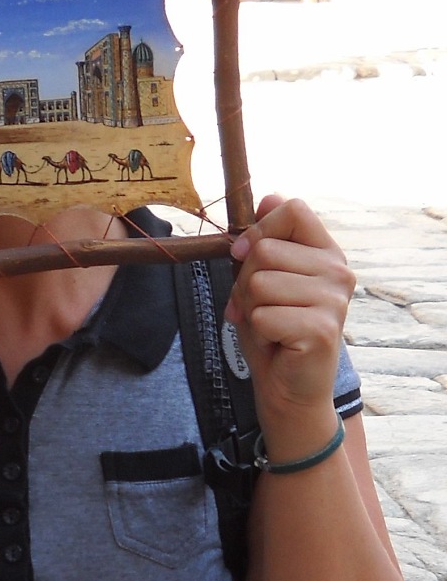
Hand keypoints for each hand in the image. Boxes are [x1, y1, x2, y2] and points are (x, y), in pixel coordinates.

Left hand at [225, 196, 355, 427]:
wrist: (286, 385)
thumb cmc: (273, 328)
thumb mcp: (263, 276)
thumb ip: (266, 239)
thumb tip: (268, 195)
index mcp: (326, 252)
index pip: (293, 209)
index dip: (259, 228)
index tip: (242, 253)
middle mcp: (338, 271)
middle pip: (264, 249)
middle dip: (245, 281)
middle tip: (259, 307)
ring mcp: (334, 300)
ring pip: (258, 282)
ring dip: (250, 308)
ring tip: (269, 324)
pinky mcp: (322, 328)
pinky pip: (263, 314)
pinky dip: (258, 330)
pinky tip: (278, 341)